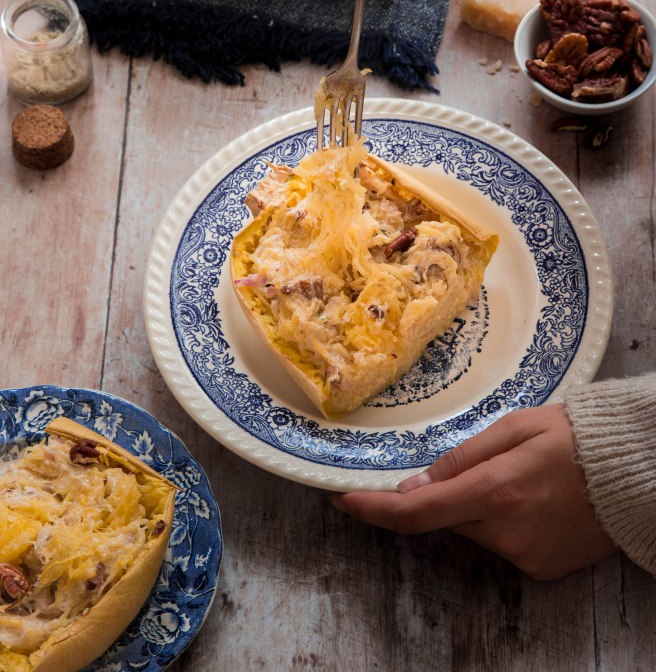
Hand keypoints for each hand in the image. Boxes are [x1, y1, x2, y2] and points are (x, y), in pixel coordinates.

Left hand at [330, 405, 616, 579]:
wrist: (635, 470)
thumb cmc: (574, 436)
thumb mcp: (513, 427)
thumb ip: (460, 457)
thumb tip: (414, 485)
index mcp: (493, 490)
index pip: (415, 511)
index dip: (372, 509)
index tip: (342, 500)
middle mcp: (505, 532)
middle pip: (447, 518)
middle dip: (448, 493)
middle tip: (483, 463)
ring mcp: (525, 556)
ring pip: (475, 530)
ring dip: (480, 505)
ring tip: (522, 476)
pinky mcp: (541, 569)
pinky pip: (502, 544)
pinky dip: (505, 522)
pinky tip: (535, 498)